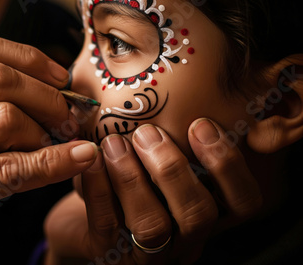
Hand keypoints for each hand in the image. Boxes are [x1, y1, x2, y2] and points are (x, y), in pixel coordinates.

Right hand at [0, 33, 97, 264]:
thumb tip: (44, 84)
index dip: (27, 57)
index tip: (58, 76)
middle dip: (45, 94)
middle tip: (67, 113)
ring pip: (5, 118)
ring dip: (46, 130)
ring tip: (57, 142)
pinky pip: (11, 168)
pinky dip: (54, 161)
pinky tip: (79, 158)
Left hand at [45, 119, 262, 264]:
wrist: (86, 223)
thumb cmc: (132, 182)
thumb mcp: (159, 159)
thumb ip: (179, 136)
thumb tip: (196, 82)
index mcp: (207, 213)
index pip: (243, 202)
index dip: (228, 165)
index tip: (200, 125)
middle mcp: (183, 237)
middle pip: (198, 215)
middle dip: (173, 169)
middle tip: (147, 133)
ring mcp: (146, 251)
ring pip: (153, 227)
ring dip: (134, 180)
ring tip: (115, 143)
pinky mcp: (108, 252)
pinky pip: (106, 225)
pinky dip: (100, 188)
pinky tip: (92, 159)